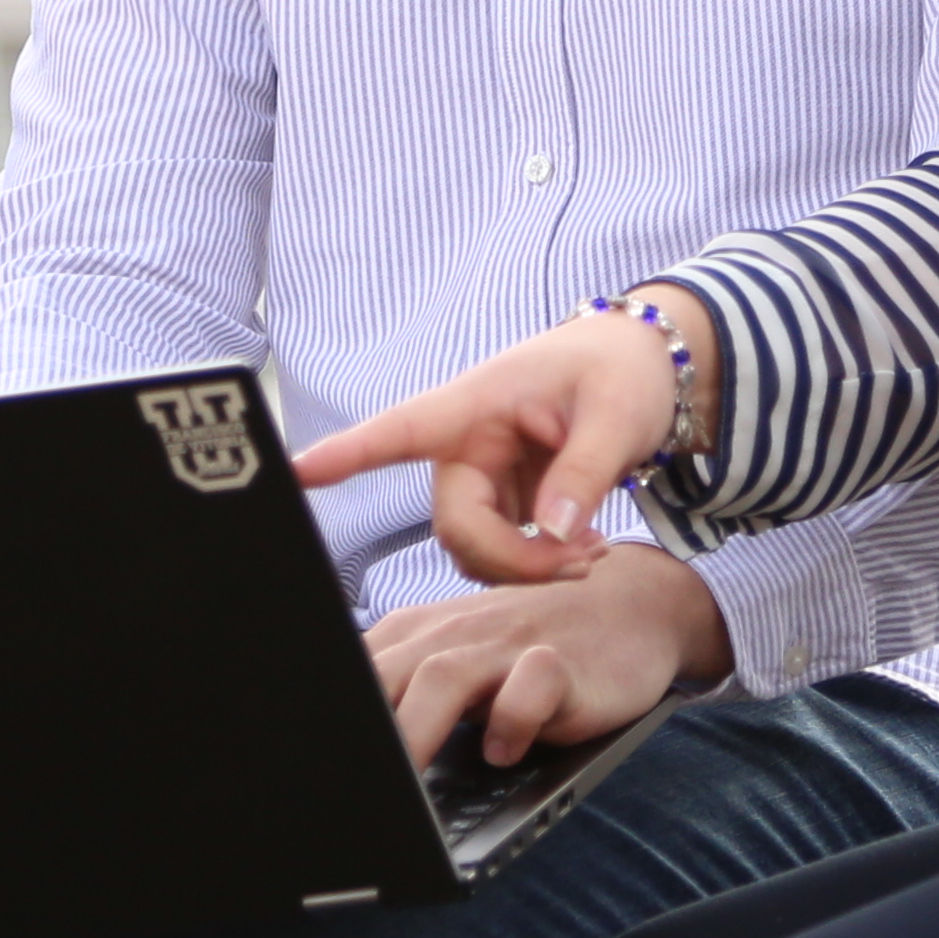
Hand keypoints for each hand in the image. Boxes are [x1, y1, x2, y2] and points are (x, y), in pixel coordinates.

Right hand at [293, 296, 719, 584]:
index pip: (399, 430)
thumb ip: (584, 475)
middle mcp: (465, 442)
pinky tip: (582, 549)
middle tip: (582, 562)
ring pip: (474, 548)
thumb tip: (552, 534)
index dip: (345, 455)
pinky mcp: (502, 500)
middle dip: (512, 559)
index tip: (295, 472)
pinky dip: (537, 563)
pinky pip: (499, 551)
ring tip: (592, 553)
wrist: (643, 369)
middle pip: (455, 525)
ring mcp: (481, 475)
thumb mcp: (616, 416)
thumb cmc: (622, 372)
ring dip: (527, 567)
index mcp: (477, 403)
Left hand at [365, 546, 733, 768]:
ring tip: (408, 785)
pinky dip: (512, 722)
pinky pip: (530, 688)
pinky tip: (504, 752)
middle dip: (365, 730)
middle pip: (387, 673)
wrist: (629, 606)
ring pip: (445, 677)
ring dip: (419, 730)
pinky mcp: (562, 661)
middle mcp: (456, 632)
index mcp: (419, 632)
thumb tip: (354, 745)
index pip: (357, 671)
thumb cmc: (531, 642)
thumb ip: (407, 688)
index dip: (335, 715)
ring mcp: (509, 643)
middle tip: (354, 781)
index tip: (320, 765)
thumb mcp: (461, 657)